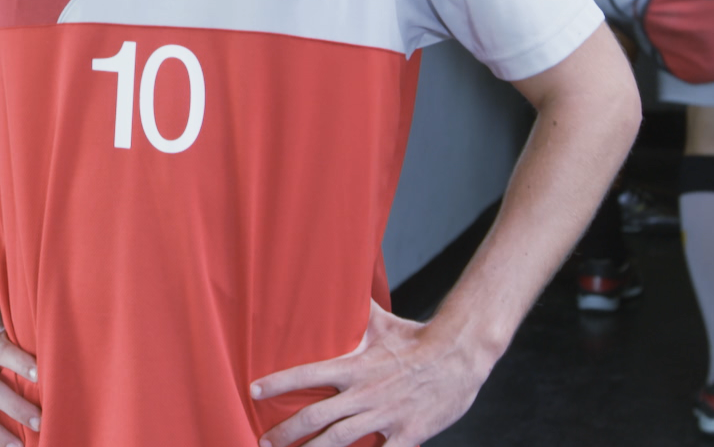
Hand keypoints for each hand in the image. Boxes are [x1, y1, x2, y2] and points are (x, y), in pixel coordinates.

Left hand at [251, 302, 489, 446]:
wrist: (460, 355)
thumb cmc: (418, 339)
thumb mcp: (382, 322)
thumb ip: (356, 312)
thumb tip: (338, 282)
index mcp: (355, 366)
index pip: (307, 374)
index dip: (278, 383)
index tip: (254, 391)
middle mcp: (364, 393)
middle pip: (315, 417)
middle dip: (285, 432)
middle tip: (263, 441)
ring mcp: (385, 416)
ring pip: (339, 441)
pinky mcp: (407, 435)